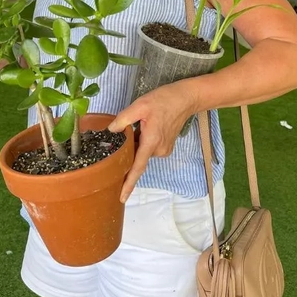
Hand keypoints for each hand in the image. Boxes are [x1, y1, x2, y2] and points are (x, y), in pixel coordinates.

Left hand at [109, 84, 197, 201]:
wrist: (187, 98)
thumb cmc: (164, 100)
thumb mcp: (140, 105)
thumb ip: (123, 119)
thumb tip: (110, 131)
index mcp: (151, 142)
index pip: (138, 168)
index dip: (129, 183)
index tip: (122, 198)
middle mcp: (158, 150)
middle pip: (137, 156)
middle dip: (129, 149)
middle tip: (128, 131)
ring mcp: (164, 149)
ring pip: (143, 151)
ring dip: (136, 143)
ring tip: (140, 124)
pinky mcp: (167, 146)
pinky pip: (149, 148)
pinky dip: (143, 142)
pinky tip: (147, 126)